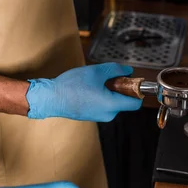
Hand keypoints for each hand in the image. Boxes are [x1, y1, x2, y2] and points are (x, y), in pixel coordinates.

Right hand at [26, 63, 141, 121]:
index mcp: (112, 105)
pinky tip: (89, 88)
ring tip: (95, 82)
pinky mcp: (91, 115)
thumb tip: (128, 71)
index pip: (136, 103)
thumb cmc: (71, 86)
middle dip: (120, 88)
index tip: (131, 81)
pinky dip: (101, 96)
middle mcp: (108, 114)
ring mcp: (99, 116)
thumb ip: (116, 70)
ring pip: (113, 102)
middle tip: (108, 77)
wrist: (50, 98)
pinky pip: (103, 105)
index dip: (136, 90)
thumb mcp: (97, 72)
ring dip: (110, 91)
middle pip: (124, 101)